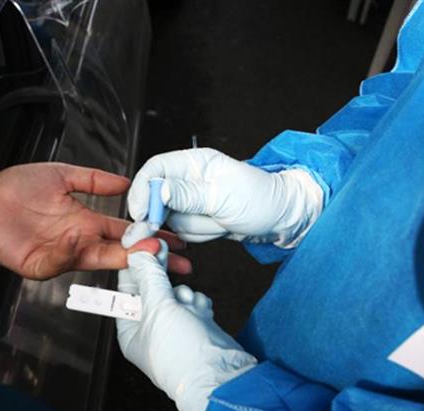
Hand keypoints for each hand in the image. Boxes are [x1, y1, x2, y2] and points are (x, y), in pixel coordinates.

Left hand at [0, 163, 191, 279]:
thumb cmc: (16, 187)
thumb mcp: (61, 176)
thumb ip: (93, 180)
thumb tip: (126, 181)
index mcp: (85, 222)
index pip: (125, 234)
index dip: (149, 237)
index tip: (174, 240)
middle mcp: (77, 242)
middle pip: (119, 253)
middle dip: (147, 258)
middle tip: (174, 260)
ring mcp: (58, 255)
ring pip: (94, 261)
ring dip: (117, 259)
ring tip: (142, 252)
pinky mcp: (35, 264)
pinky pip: (56, 262)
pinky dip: (67, 253)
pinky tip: (78, 240)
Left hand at [117, 226, 255, 410]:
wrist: (222, 378)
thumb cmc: (183, 355)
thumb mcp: (159, 308)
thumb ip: (150, 276)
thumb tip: (139, 252)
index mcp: (130, 330)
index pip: (126, 287)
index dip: (134, 263)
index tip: (141, 240)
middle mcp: (149, 330)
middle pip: (152, 288)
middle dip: (163, 277)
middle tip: (167, 253)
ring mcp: (173, 329)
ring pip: (175, 293)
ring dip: (183, 293)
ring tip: (189, 306)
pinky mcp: (195, 328)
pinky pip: (193, 303)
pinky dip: (198, 304)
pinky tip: (201, 314)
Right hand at [128, 148, 322, 246]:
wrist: (282, 218)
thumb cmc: (262, 199)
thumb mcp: (224, 196)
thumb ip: (188, 194)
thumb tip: (158, 191)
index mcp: (195, 162)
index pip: (155, 168)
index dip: (142, 189)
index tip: (141, 212)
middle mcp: (190, 178)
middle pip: (157, 197)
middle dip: (171, 214)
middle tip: (189, 223)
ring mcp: (193, 200)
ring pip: (171, 219)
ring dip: (194, 226)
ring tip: (219, 221)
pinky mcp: (198, 217)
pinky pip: (184, 230)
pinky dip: (200, 234)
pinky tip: (220, 227)